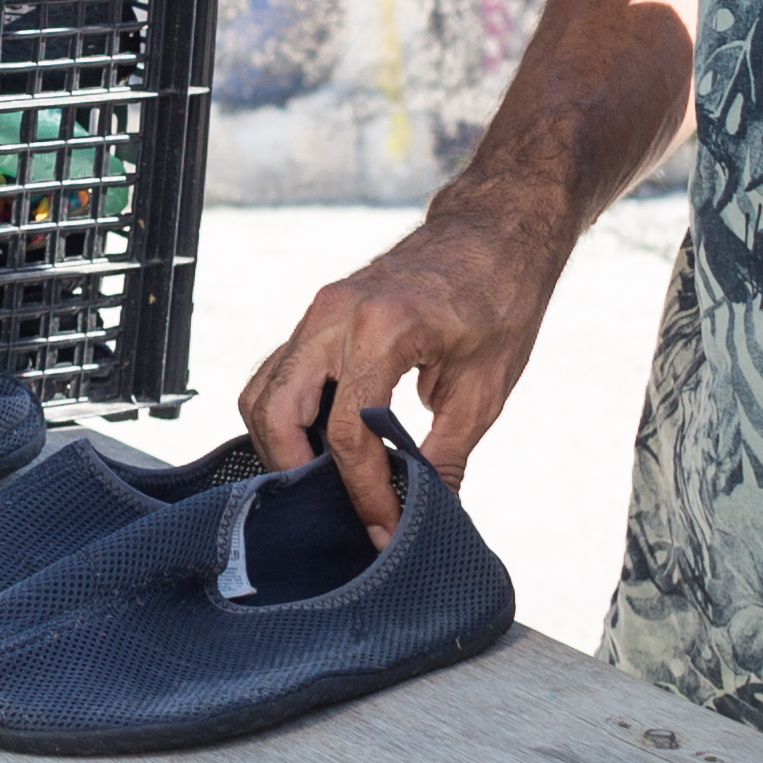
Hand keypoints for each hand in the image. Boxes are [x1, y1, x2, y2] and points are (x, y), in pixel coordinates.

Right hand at [230, 215, 552, 546]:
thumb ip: (444, 456)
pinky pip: (278, 372)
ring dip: (281, 445)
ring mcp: (318, 310)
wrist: (494, 233)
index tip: (382, 528)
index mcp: (381, 329)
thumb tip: (425, 513)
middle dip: (295, 473)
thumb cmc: (499, 301)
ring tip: (322, 484)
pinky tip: (320, 445)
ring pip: (262, 391)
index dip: (363, 491)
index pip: (347, 432)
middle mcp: (335, 315)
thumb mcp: (484, 389)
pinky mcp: (317, 314)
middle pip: (276, 411)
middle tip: (334, 512)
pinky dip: (287, 415)